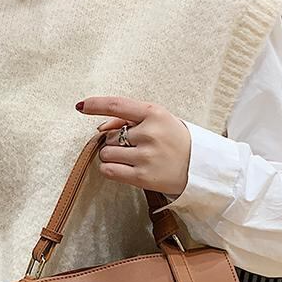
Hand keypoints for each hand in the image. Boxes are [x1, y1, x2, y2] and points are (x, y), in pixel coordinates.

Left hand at [76, 94, 190, 200]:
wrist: (200, 166)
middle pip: (108, 136)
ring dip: (112, 156)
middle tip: (134, 147)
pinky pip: (109, 171)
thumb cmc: (175, 140)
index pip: (117, 105)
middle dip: (114, 142)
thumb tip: (100, 127)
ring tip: (132, 158)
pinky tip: (124, 169)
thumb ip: (130, 119)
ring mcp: (146, 156)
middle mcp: (149, 133)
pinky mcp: (143, 177)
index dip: (95, 104)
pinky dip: (110, 169)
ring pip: (106, 154)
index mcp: (154, 113)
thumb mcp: (159, 120)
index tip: (81, 106)